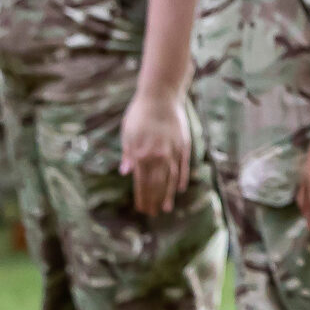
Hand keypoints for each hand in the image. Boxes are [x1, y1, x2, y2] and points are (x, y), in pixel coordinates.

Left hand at [120, 87, 192, 216]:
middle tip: (152, 213)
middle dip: (153, 200)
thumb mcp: (127, 133)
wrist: (161, 96)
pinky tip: (180, 189)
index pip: (141, 183)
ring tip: (167, 208)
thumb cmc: (140, 113)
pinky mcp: (183, 146)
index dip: (141, 197)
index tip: (141, 209)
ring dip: (167, 195)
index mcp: (141, 154)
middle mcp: (157, 156)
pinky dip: (181, 179)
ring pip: (170, 179)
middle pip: (156, 184)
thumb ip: (128, 154)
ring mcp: (172, 152)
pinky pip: (183, 167)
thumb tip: (125, 173)